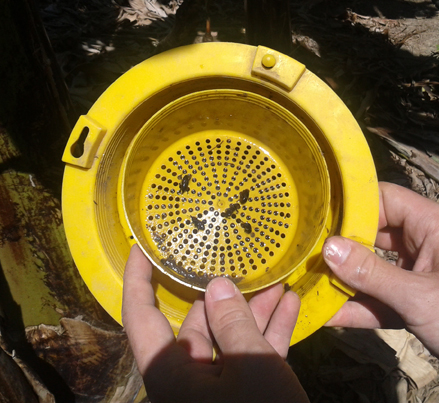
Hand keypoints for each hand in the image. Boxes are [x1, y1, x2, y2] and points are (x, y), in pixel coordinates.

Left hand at [122, 245, 309, 402]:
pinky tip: (291, 305)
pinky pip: (254, 353)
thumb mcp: (250, 367)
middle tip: (237, 259)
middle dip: (223, 290)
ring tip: (276, 279)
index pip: (141, 315)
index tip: (143, 247)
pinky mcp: (247, 392)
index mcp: (172, 371)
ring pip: (231, 334)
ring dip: (255, 308)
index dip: (138, 278)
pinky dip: (271, 331)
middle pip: (198, 319)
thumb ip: (232, 322)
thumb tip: (216, 285)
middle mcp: (189, 375)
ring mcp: (219, 384)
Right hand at [323, 181, 438, 356]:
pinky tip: (330, 317)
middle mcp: (423, 245)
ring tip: (310, 284)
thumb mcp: (420, 297)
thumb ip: (372, 274)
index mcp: (432, 226)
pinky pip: (381, 299)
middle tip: (306, 253)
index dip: (352, 205)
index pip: (384, 199)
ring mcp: (417, 275)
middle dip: (340, 248)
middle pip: (372, 235)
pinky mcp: (414, 302)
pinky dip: (359, 308)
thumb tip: (327, 249)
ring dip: (345, 282)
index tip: (317, 218)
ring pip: (373, 270)